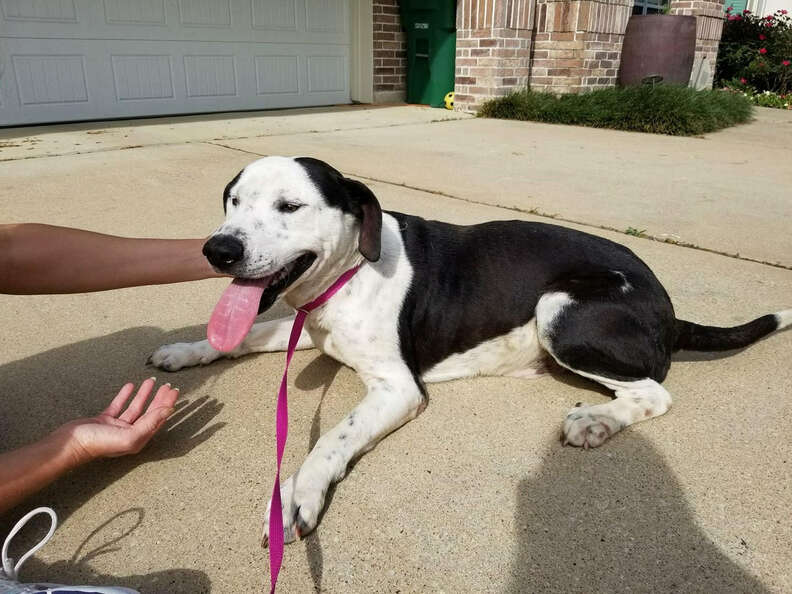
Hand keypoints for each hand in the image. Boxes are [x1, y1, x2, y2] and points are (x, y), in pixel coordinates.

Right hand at [58, 378, 178, 461]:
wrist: (69, 443)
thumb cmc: (98, 443)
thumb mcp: (128, 436)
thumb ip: (150, 424)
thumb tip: (168, 411)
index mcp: (138, 439)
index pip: (157, 419)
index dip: (167, 405)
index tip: (175, 391)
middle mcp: (130, 434)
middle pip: (149, 413)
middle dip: (159, 399)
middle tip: (168, 385)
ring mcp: (116, 427)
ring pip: (135, 407)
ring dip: (144, 394)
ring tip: (151, 380)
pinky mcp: (104, 420)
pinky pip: (119, 405)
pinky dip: (125, 395)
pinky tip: (130, 385)